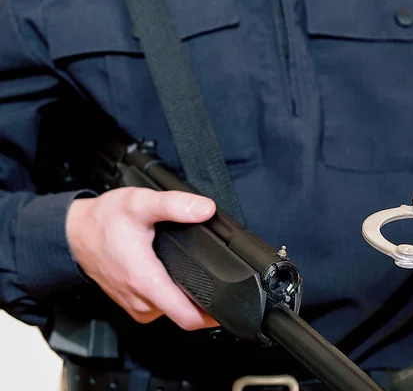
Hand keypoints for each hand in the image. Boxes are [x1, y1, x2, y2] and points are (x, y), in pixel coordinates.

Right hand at [66, 187, 219, 329]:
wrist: (75, 234)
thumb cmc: (104, 221)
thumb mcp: (140, 203)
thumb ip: (174, 205)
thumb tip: (205, 209)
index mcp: (146, 282)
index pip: (188, 317)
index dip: (213, 314)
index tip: (230, 301)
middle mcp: (141, 302)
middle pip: (186, 315)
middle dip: (206, 301)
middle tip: (219, 278)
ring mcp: (136, 306)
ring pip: (174, 311)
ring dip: (188, 298)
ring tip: (199, 274)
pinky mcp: (134, 304)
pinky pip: (162, 307)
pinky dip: (173, 296)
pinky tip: (178, 277)